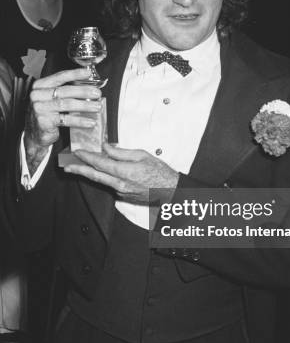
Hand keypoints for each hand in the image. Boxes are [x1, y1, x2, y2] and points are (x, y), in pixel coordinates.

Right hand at [24, 69, 101, 172]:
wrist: (35, 133)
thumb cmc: (47, 113)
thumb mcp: (52, 99)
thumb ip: (66, 92)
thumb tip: (89, 87)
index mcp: (40, 86)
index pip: (59, 77)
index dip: (75, 74)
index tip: (88, 74)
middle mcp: (38, 95)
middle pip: (64, 90)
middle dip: (83, 91)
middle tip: (97, 94)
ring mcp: (40, 109)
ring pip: (66, 104)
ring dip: (85, 105)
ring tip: (97, 107)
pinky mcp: (44, 122)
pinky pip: (66, 120)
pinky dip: (80, 121)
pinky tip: (90, 121)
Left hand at [63, 143, 178, 203]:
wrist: (170, 191)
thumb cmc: (160, 172)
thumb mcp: (142, 155)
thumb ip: (121, 152)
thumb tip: (106, 148)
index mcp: (125, 172)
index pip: (100, 163)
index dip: (87, 157)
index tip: (78, 152)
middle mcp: (120, 184)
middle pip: (95, 175)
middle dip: (79, 170)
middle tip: (66, 166)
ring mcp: (121, 191)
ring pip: (101, 180)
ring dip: (89, 173)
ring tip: (78, 166)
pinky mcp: (123, 195)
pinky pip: (110, 184)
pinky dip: (104, 176)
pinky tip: (101, 170)